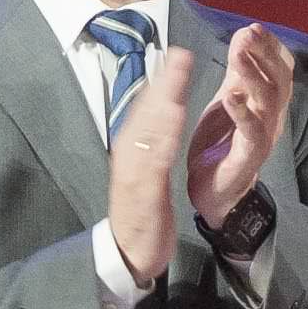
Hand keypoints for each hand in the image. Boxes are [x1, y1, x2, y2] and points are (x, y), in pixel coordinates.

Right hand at [105, 40, 197, 280]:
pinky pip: (152, 162)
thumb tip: (161, 115)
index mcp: (132, 150)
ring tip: (177, 78)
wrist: (128, 255)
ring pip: (147, 131)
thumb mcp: (147, 174)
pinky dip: (162, 139)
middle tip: (179, 54)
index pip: (147, 110)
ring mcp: (132, 174)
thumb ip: (153, 146)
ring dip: (162, 103)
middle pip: (146, 113)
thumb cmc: (141, 212)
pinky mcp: (141, 194)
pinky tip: (174, 123)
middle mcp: (128, 156)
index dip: (163, 81)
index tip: (177, 55)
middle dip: (163, 83)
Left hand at [187, 25, 294, 226]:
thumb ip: (236, 72)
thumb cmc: (223, 145)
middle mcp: (272, 117)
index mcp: (267, 103)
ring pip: (270, 101)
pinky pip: (253, 131)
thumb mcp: (227, 100)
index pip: (280, 68)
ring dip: (254, 75)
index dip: (270, 47)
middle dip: (265, 54)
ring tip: (238, 56)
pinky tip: (230, 96)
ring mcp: (264, 136)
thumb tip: (243, 35)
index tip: (254, 27)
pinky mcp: (250, 156)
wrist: (214, 192)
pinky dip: (242, 111)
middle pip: (280, 79)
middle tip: (249, 34)